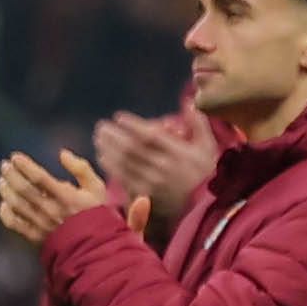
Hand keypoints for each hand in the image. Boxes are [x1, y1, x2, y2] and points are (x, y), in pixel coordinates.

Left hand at [0, 150, 134, 246]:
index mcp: (66, 197)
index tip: (15, 157)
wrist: (96, 245)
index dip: (25, 165)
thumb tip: (62, 154)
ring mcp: (41, 224)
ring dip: (6, 190)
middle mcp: (51, 210)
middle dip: (11, 174)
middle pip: (23, 189)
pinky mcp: (35, 236)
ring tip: (2, 180)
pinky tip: (5, 203)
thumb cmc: (95, 213)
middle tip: (5, 165)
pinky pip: (14, 223)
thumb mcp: (96, 187)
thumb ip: (81, 168)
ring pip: (16, 204)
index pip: (39, 177)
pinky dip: (5, 213)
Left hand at [91, 109, 210, 227]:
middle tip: (102, 126)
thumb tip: (189, 102)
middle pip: (132, 148)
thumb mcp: (207, 146)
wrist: (204, 204)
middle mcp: (164, 166)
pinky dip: (111, 166)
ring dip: (108, 149)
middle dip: (113, 135)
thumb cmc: (205, 171)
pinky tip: (103, 157)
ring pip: (124, 163)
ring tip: (99, 138)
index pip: (151, 136)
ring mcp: (153, 181)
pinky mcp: (146, 193)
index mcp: (178, 152)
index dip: (132, 125)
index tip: (119, 117)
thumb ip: (197, 123)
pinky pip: (123, 178)